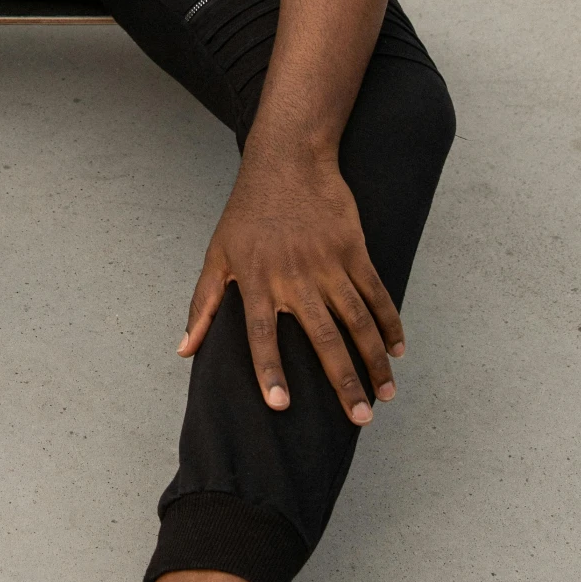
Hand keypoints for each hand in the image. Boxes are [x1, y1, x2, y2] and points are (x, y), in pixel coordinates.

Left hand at [178, 154, 403, 423]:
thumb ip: (202, 305)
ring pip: (357, 321)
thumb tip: (184, 348)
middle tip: (359, 420)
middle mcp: (294, 277)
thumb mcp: (217, 255)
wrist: (288, 161)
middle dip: (343, 382)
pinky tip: (396, 350)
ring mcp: (327, 263)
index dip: (269, 370)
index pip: (260, 335)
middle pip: (322, 338)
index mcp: (256, 281)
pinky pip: (375, 293)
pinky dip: (389, 322)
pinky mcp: (353, 249)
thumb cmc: (247, 212)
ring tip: (384, 395)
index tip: (280, 405)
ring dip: (373, 360)